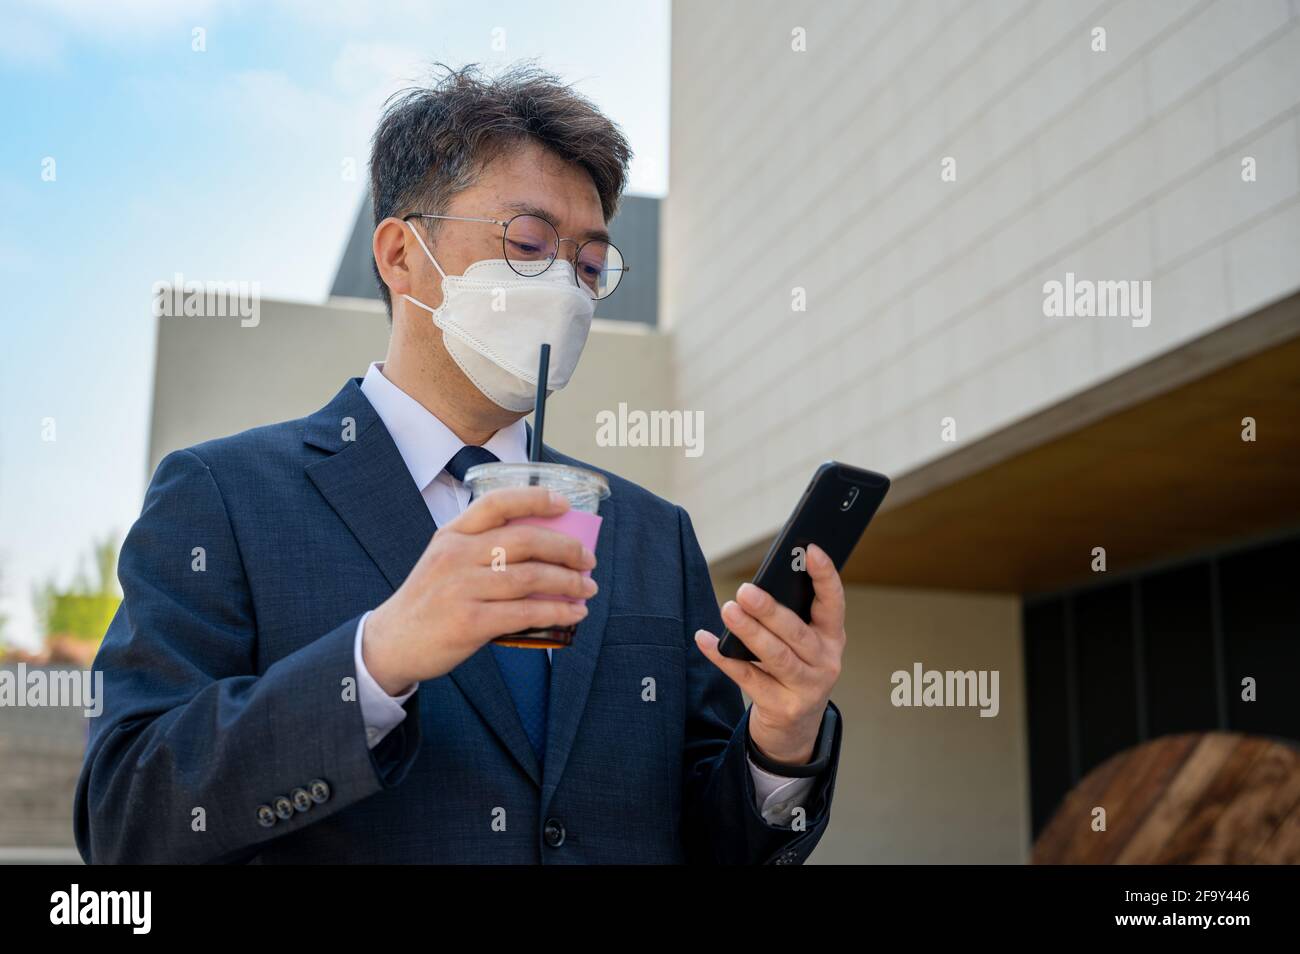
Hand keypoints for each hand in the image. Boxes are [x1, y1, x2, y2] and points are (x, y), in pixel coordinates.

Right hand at [363, 486, 597, 693]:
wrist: (391, 642)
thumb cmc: (429, 599)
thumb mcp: (445, 561)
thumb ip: (482, 549)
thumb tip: (545, 548)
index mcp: (452, 534)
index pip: (497, 502)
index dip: (535, 498)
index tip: (564, 504)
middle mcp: (456, 555)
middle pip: (524, 540)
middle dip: (566, 548)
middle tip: (588, 559)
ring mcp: (462, 588)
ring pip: (530, 577)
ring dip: (568, 582)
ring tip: (588, 588)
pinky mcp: (469, 621)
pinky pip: (525, 612)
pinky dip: (556, 611)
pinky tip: (573, 613)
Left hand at [693, 543, 843, 764]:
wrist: (793, 726)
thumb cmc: (793, 669)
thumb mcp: (802, 644)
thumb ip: (789, 617)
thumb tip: (755, 588)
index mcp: (832, 637)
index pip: (833, 602)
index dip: (825, 576)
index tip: (810, 550)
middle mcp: (825, 662)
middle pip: (797, 633)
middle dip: (771, 611)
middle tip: (746, 590)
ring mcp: (807, 688)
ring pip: (776, 657)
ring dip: (750, 633)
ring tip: (729, 610)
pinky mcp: (782, 708)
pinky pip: (748, 678)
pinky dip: (724, 658)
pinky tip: (705, 640)